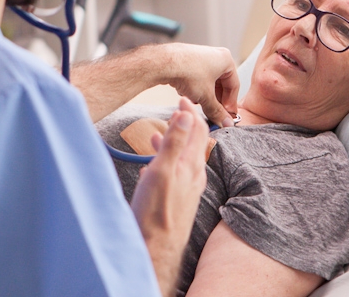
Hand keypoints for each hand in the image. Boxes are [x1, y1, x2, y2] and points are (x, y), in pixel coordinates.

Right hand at [131, 97, 209, 295]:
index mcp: (191, 166)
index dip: (190, 112)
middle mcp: (193, 177)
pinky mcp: (175, 201)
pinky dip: (163, 164)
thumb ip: (174, 143)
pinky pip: (172, 176)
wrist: (155, 249)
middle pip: (192, 144)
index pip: (198, 131)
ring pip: (181, 160)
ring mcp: (185, 190)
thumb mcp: (163, 171)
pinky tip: (151, 167)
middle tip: (173, 111)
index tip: (182, 98)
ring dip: (171, 144)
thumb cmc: (156, 212)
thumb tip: (186, 115)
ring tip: (157, 134)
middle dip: (183, 126)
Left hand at [159, 44, 239, 127]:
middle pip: (220, 84)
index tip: (227, 116)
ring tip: (196, 103)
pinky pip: (196, 78)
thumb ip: (217, 111)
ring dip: (203, 95)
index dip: (231, 103)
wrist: (163, 63)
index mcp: (225, 60)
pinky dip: (193, 88)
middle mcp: (214, 55)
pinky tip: (186, 94)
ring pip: (207, 82)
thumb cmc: (188, 73)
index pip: (234, 86)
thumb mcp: (206, 97)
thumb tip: (225, 122)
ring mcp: (200, 56)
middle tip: (213, 113)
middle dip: (215, 100)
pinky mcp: (187, 60)